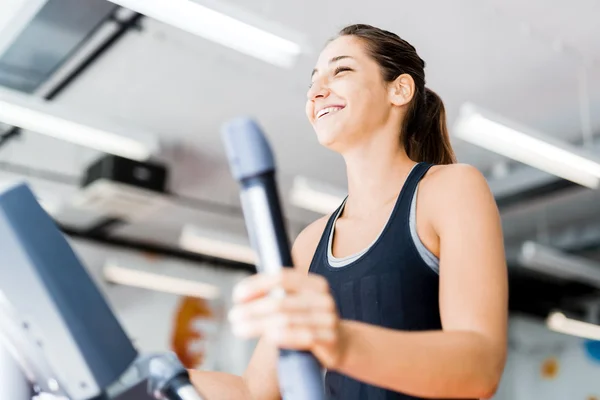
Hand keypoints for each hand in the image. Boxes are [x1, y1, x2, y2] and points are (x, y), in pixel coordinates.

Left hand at [228, 269, 345, 368]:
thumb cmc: (310, 323)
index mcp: (314, 284)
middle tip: (233, 316)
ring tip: (239, 329)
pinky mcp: (330, 340)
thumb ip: (278, 296)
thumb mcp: (297, 304)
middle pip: (280, 301)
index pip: (281, 277)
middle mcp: (323, 298)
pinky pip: (303, 337)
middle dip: (251, 309)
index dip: (257, 284)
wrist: (343, 344)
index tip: (237, 295)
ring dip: (257, 325)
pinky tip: (267, 338)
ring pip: (286, 320)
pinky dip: (283, 336)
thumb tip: (242, 295)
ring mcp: (328, 319)